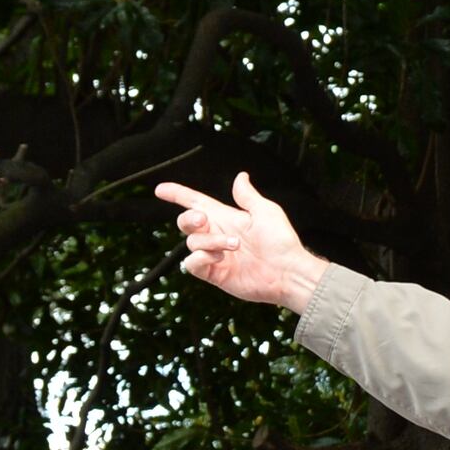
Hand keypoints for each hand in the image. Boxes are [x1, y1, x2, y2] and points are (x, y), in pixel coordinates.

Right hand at [156, 173, 329, 310]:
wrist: (288, 271)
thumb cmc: (282, 242)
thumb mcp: (266, 211)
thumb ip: (247, 196)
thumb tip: (240, 176)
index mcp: (226, 217)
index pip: (195, 203)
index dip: (178, 195)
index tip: (160, 189)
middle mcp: (216, 235)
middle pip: (186, 222)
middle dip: (189, 218)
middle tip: (204, 219)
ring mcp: (214, 255)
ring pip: (192, 242)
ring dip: (210, 241)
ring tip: (234, 245)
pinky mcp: (214, 274)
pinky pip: (192, 264)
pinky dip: (200, 258)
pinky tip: (220, 257)